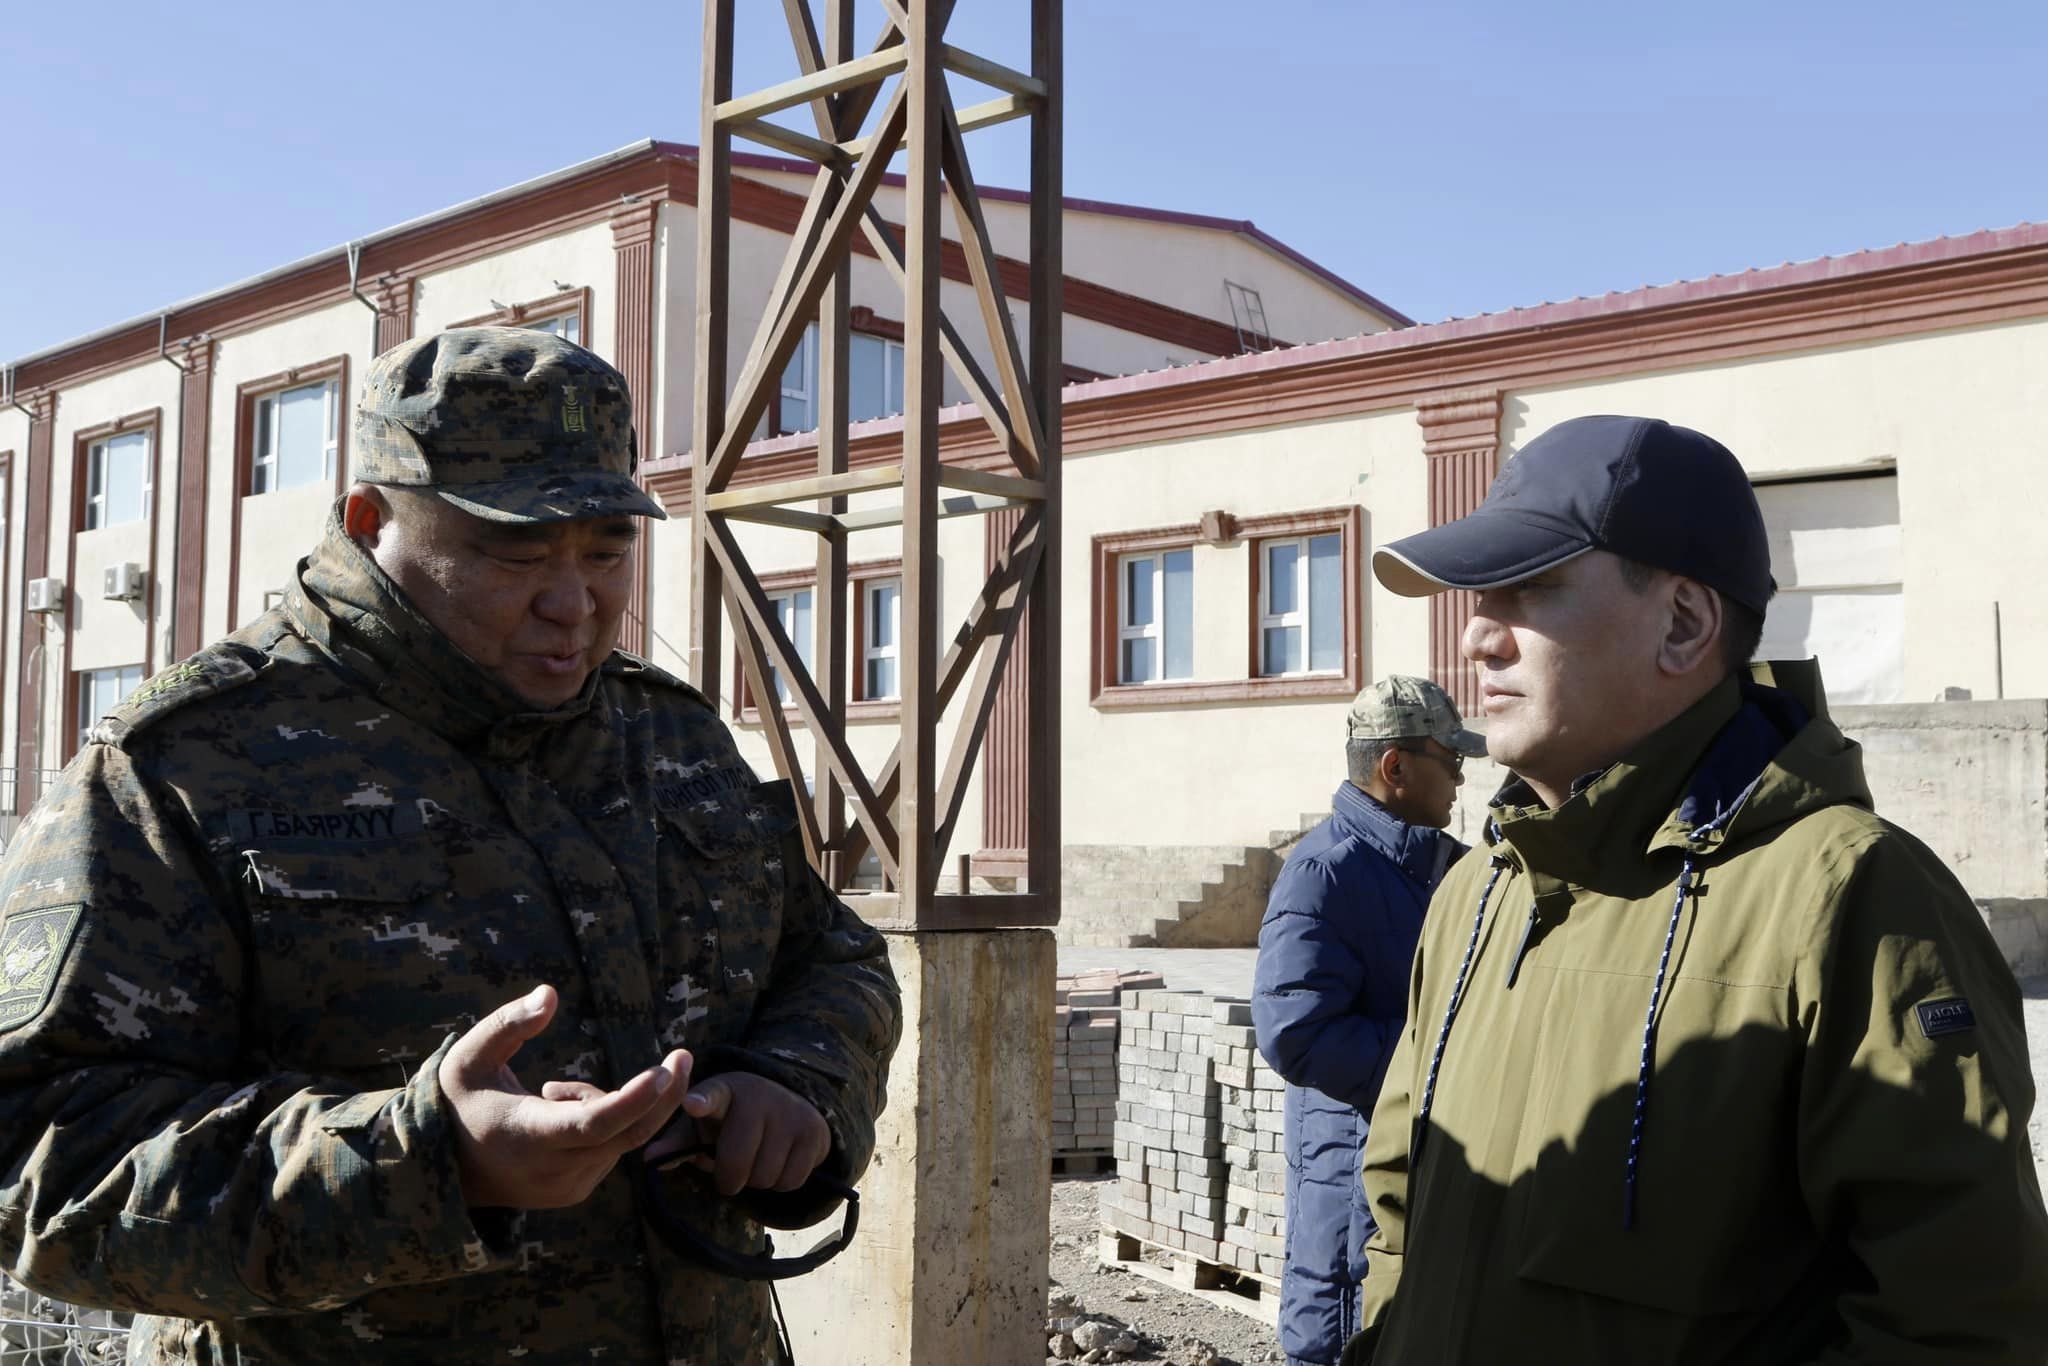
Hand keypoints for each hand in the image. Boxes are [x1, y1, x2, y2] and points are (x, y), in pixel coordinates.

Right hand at [438, 984, 689, 1209]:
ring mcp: (567, 1186)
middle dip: (661, 1094)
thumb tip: (550, 993)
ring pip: (618, 1137)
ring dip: (607, 1105)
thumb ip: (508, 1023)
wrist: (444, 1169)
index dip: (633, 1099)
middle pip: (628, 1133)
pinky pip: (610, 1151)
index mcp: (527, 1135)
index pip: (593, 1124)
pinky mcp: (576, 1192)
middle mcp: (553, 1169)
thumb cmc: (460, 1102)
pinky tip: (560, 1117)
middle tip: (683, 1055)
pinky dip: (603, 1126)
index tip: (664, 1072)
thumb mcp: (469, 1056)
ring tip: (550, 1093)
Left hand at [644, 1071, 830, 1196]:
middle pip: (736, 1161)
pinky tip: (778, 1162)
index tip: (692, 1104)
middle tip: (731, 1169)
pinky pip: (790, 1181)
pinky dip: (781, 1182)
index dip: (702, 1102)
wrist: (788, 1107)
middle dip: (729, 1177)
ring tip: (757, 1159)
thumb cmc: (732, 1121)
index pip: (712, 1096)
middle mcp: (758, 1096)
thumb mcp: (704, 1126)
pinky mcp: (814, 1130)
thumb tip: (648, 1159)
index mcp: (723, 1091)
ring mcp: (789, 1111)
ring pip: (764, 1176)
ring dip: (756, 1180)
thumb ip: (678, 1143)